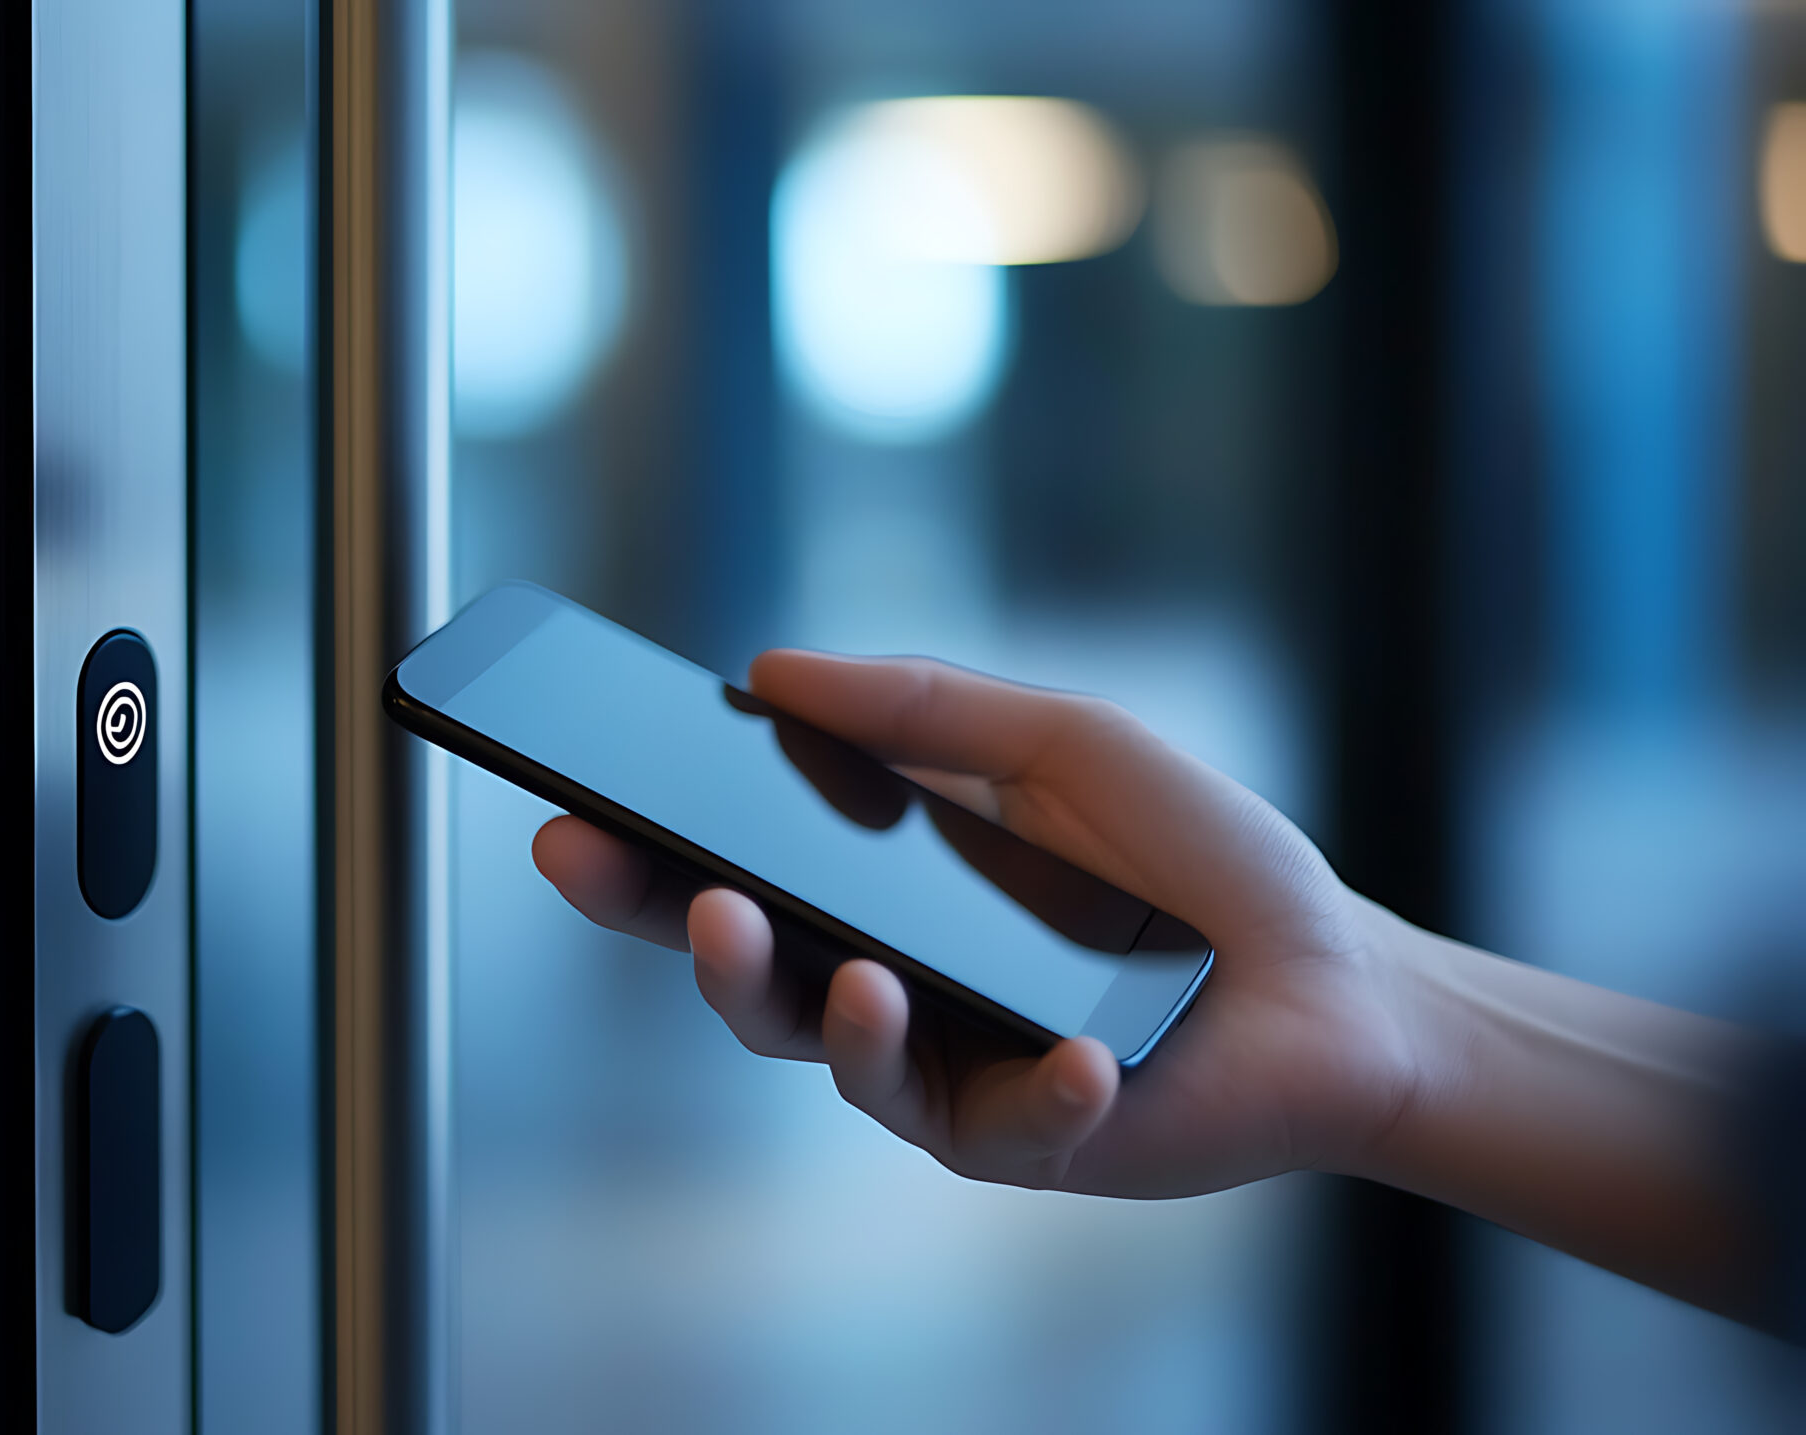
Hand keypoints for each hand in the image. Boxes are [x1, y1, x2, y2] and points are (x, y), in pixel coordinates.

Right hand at [532, 648, 1429, 1198]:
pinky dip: (1042, 1093)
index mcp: (868, 897)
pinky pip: (1010, 1130)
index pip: (723, 878)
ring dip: (837, 1024)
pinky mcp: (1037, 1140)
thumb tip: (766, 668)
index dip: (638, 861)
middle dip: (698, 948)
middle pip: (749, 984)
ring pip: (847, 1064)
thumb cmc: (1191, 858)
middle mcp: (886, 991)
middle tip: (691, 906)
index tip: (568, 817)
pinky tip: (1079, 1058)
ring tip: (856, 978)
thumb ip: (922, 709)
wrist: (1332, 975)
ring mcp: (952, 1073)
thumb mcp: (1059, 743)